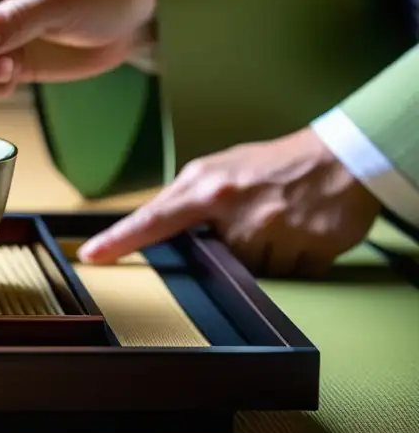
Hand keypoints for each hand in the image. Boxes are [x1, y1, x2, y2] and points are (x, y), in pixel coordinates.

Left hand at [78, 127, 381, 277]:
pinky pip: (293, 274)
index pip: (154, 219)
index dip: (120, 240)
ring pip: (257, 270)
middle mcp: (236, 210)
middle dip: (234, 246)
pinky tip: (303, 231)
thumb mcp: (220, 170)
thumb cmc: (273, 164)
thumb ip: (189, 199)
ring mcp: (274, 230)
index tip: (91, 256)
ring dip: (268, 253)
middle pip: (218, 258)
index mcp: (208, 188)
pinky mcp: (309, 248)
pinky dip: (297, 259)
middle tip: (255, 217)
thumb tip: (157, 226)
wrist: (341, 158)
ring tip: (282, 220)